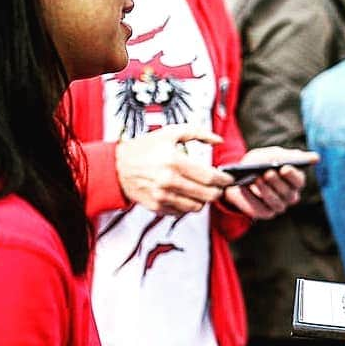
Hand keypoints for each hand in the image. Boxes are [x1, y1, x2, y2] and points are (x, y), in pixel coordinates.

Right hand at [115, 126, 230, 214]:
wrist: (116, 166)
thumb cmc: (144, 148)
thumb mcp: (171, 133)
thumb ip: (198, 133)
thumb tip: (218, 140)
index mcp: (174, 161)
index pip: (210, 177)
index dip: (224, 180)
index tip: (228, 178)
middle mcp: (168, 181)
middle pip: (207, 195)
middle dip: (218, 191)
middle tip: (219, 186)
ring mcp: (162, 196)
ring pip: (196, 206)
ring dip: (204, 200)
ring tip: (202, 190)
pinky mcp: (156, 207)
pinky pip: (181, 212)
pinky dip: (188, 205)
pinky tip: (186, 194)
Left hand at [222, 147, 313, 220]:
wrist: (240, 175)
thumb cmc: (261, 162)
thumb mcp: (272, 154)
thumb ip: (287, 156)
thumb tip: (315, 158)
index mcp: (295, 180)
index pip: (299, 181)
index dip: (292, 175)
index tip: (284, 168)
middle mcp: (290, 195)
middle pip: (288, 193)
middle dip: (277, 182)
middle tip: (268, 173)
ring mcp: (278, 205)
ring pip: (276, 202)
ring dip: (266, 190)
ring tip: (256, 179)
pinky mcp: (265, 213)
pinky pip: (260, 209)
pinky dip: (251, 198)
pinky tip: (244, 188)